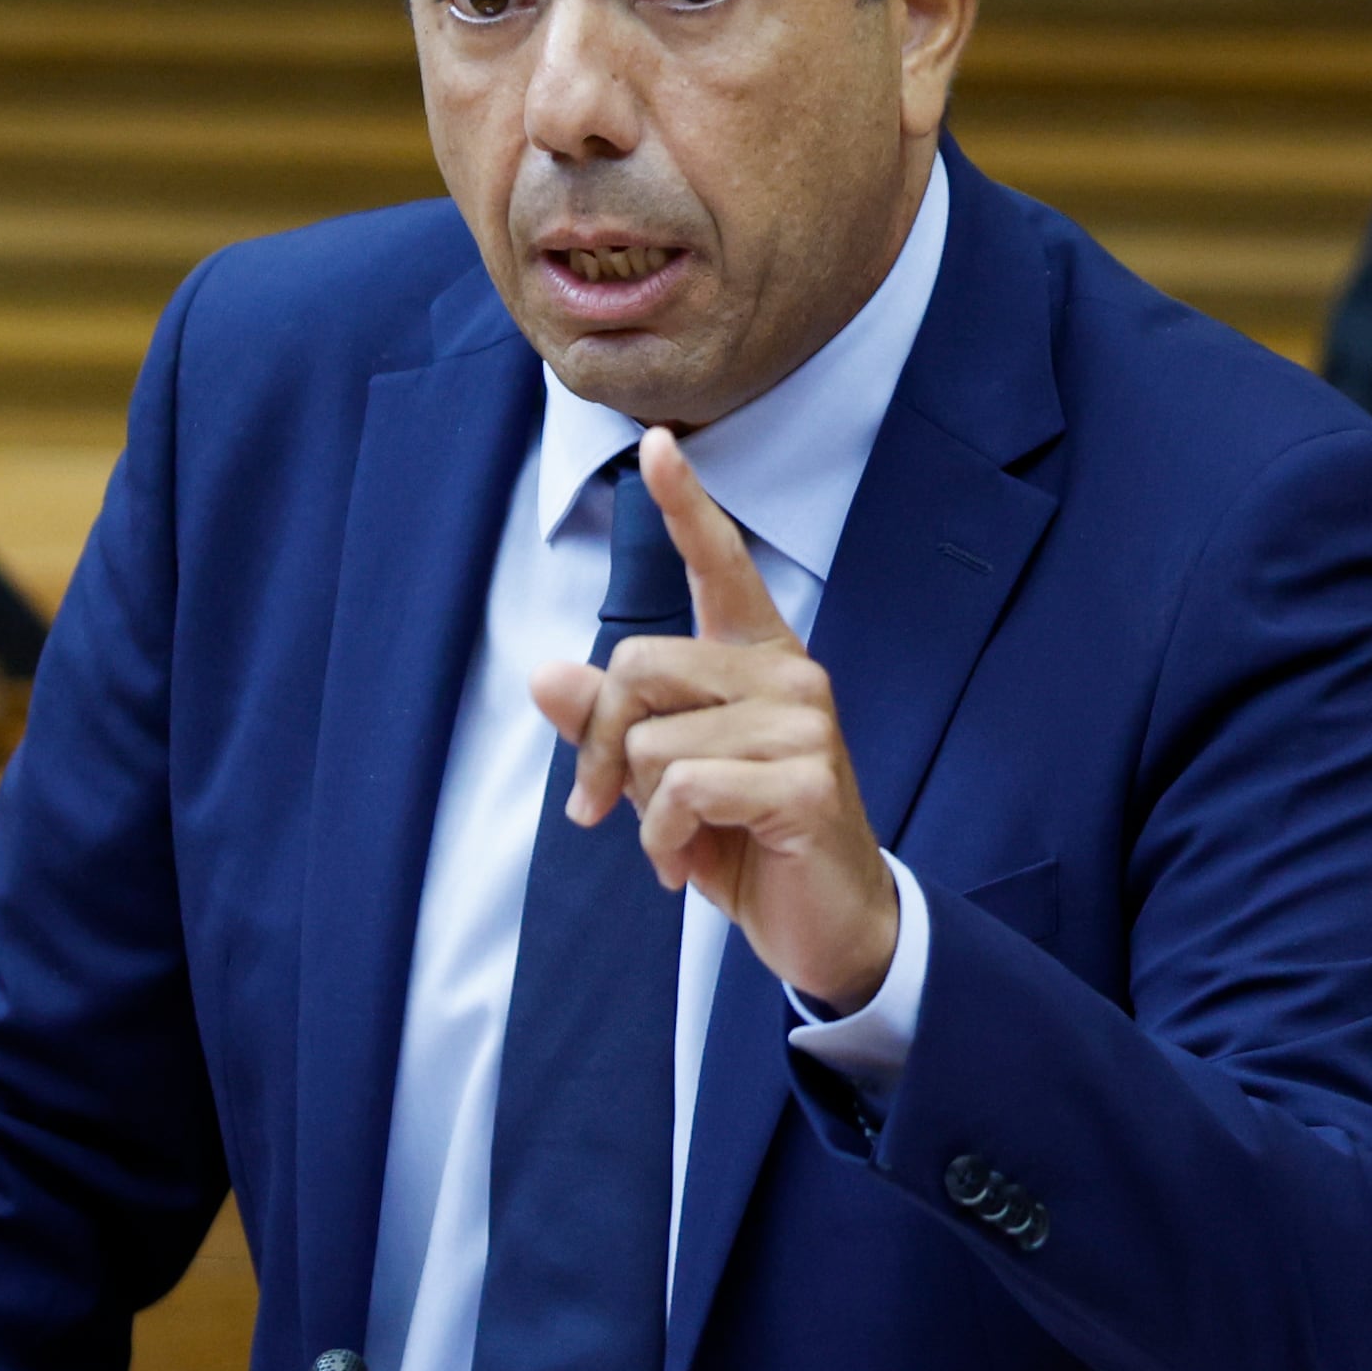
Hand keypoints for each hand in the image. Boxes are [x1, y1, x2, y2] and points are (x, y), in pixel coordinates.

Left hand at [524, 424, 899, 1015]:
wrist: (826, 925)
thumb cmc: (743, 841)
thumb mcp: (659, 781)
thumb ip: (608, 725)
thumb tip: (545, 676)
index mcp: (756, 659)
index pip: (719, 565)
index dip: (685, 504)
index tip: (657, 444)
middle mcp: (787, 675)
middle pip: (637, 665)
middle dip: (600, 746)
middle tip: (605, 806)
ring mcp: (803, 725)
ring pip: (651, 738)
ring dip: (637, 808)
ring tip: (672, 840)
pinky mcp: (802, 781)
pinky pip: (680, 787)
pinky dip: (661, 837)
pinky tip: (684, 866)